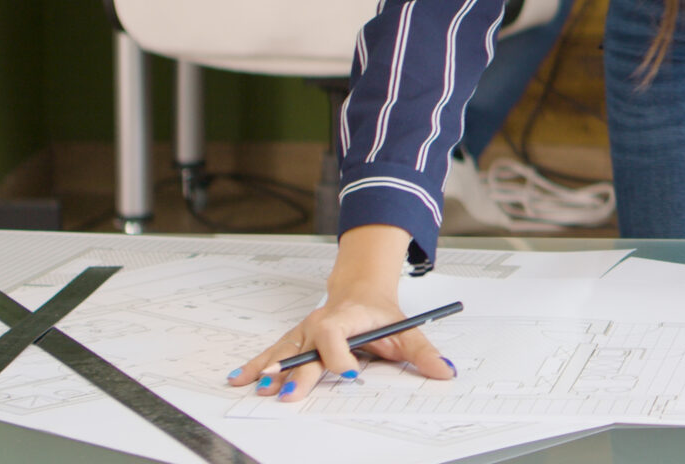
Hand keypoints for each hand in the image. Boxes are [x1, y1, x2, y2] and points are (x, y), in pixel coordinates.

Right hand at [228, 225, 455, 401]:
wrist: (360, 289)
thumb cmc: (379, 312)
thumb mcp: (405, 329)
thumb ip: (423, 353)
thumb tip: (445, 372)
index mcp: (345, 319)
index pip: (336, 335)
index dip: (340, 355)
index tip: (348, 373)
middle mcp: (319, 325)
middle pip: (306, 351)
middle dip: (297, 374)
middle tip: (289, 395)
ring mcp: (303, 333)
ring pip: (284, 351)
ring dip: (269, 369)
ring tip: (256, 387)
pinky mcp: (294, 341)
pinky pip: (273, 352)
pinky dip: (256, 365)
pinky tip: (239, 378)